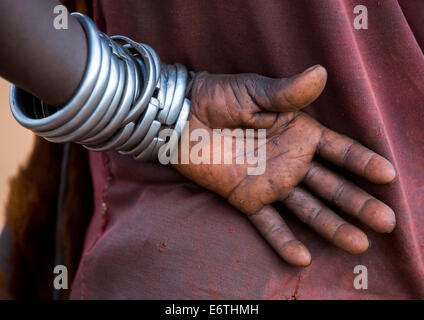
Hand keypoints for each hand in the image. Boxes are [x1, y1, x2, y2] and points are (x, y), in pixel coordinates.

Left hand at [174, 65, 395, 266]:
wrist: (181, 119)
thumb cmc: (218, 97)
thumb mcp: (255, 91)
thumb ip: (287, 93)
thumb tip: (321, 73)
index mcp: (298, 133)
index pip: (339, 151)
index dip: (362, 162)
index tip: (387, 175)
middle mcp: (290, 161)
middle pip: (331, 186)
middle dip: (358, 202)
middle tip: (386, 221)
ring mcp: (270, 183)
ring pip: (307, 209)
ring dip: (332, 226)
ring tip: (359, 243)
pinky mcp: (246, 198)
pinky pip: (267, 224)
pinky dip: (283, 241)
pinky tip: (302, 259)